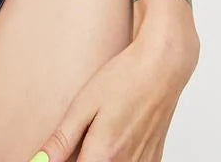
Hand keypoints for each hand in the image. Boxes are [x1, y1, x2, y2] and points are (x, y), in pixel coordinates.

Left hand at [26, 28, 199, 161]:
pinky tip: (114, 138)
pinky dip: (117, 158)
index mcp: (104, 156)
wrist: (161, 68)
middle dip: (80, 158)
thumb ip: (61, 140)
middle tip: (79, 137)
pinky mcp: (154, 161)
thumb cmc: (123, 80)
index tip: (59, 152)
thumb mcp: (83, 105)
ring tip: (95, 134)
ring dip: (99, 158)